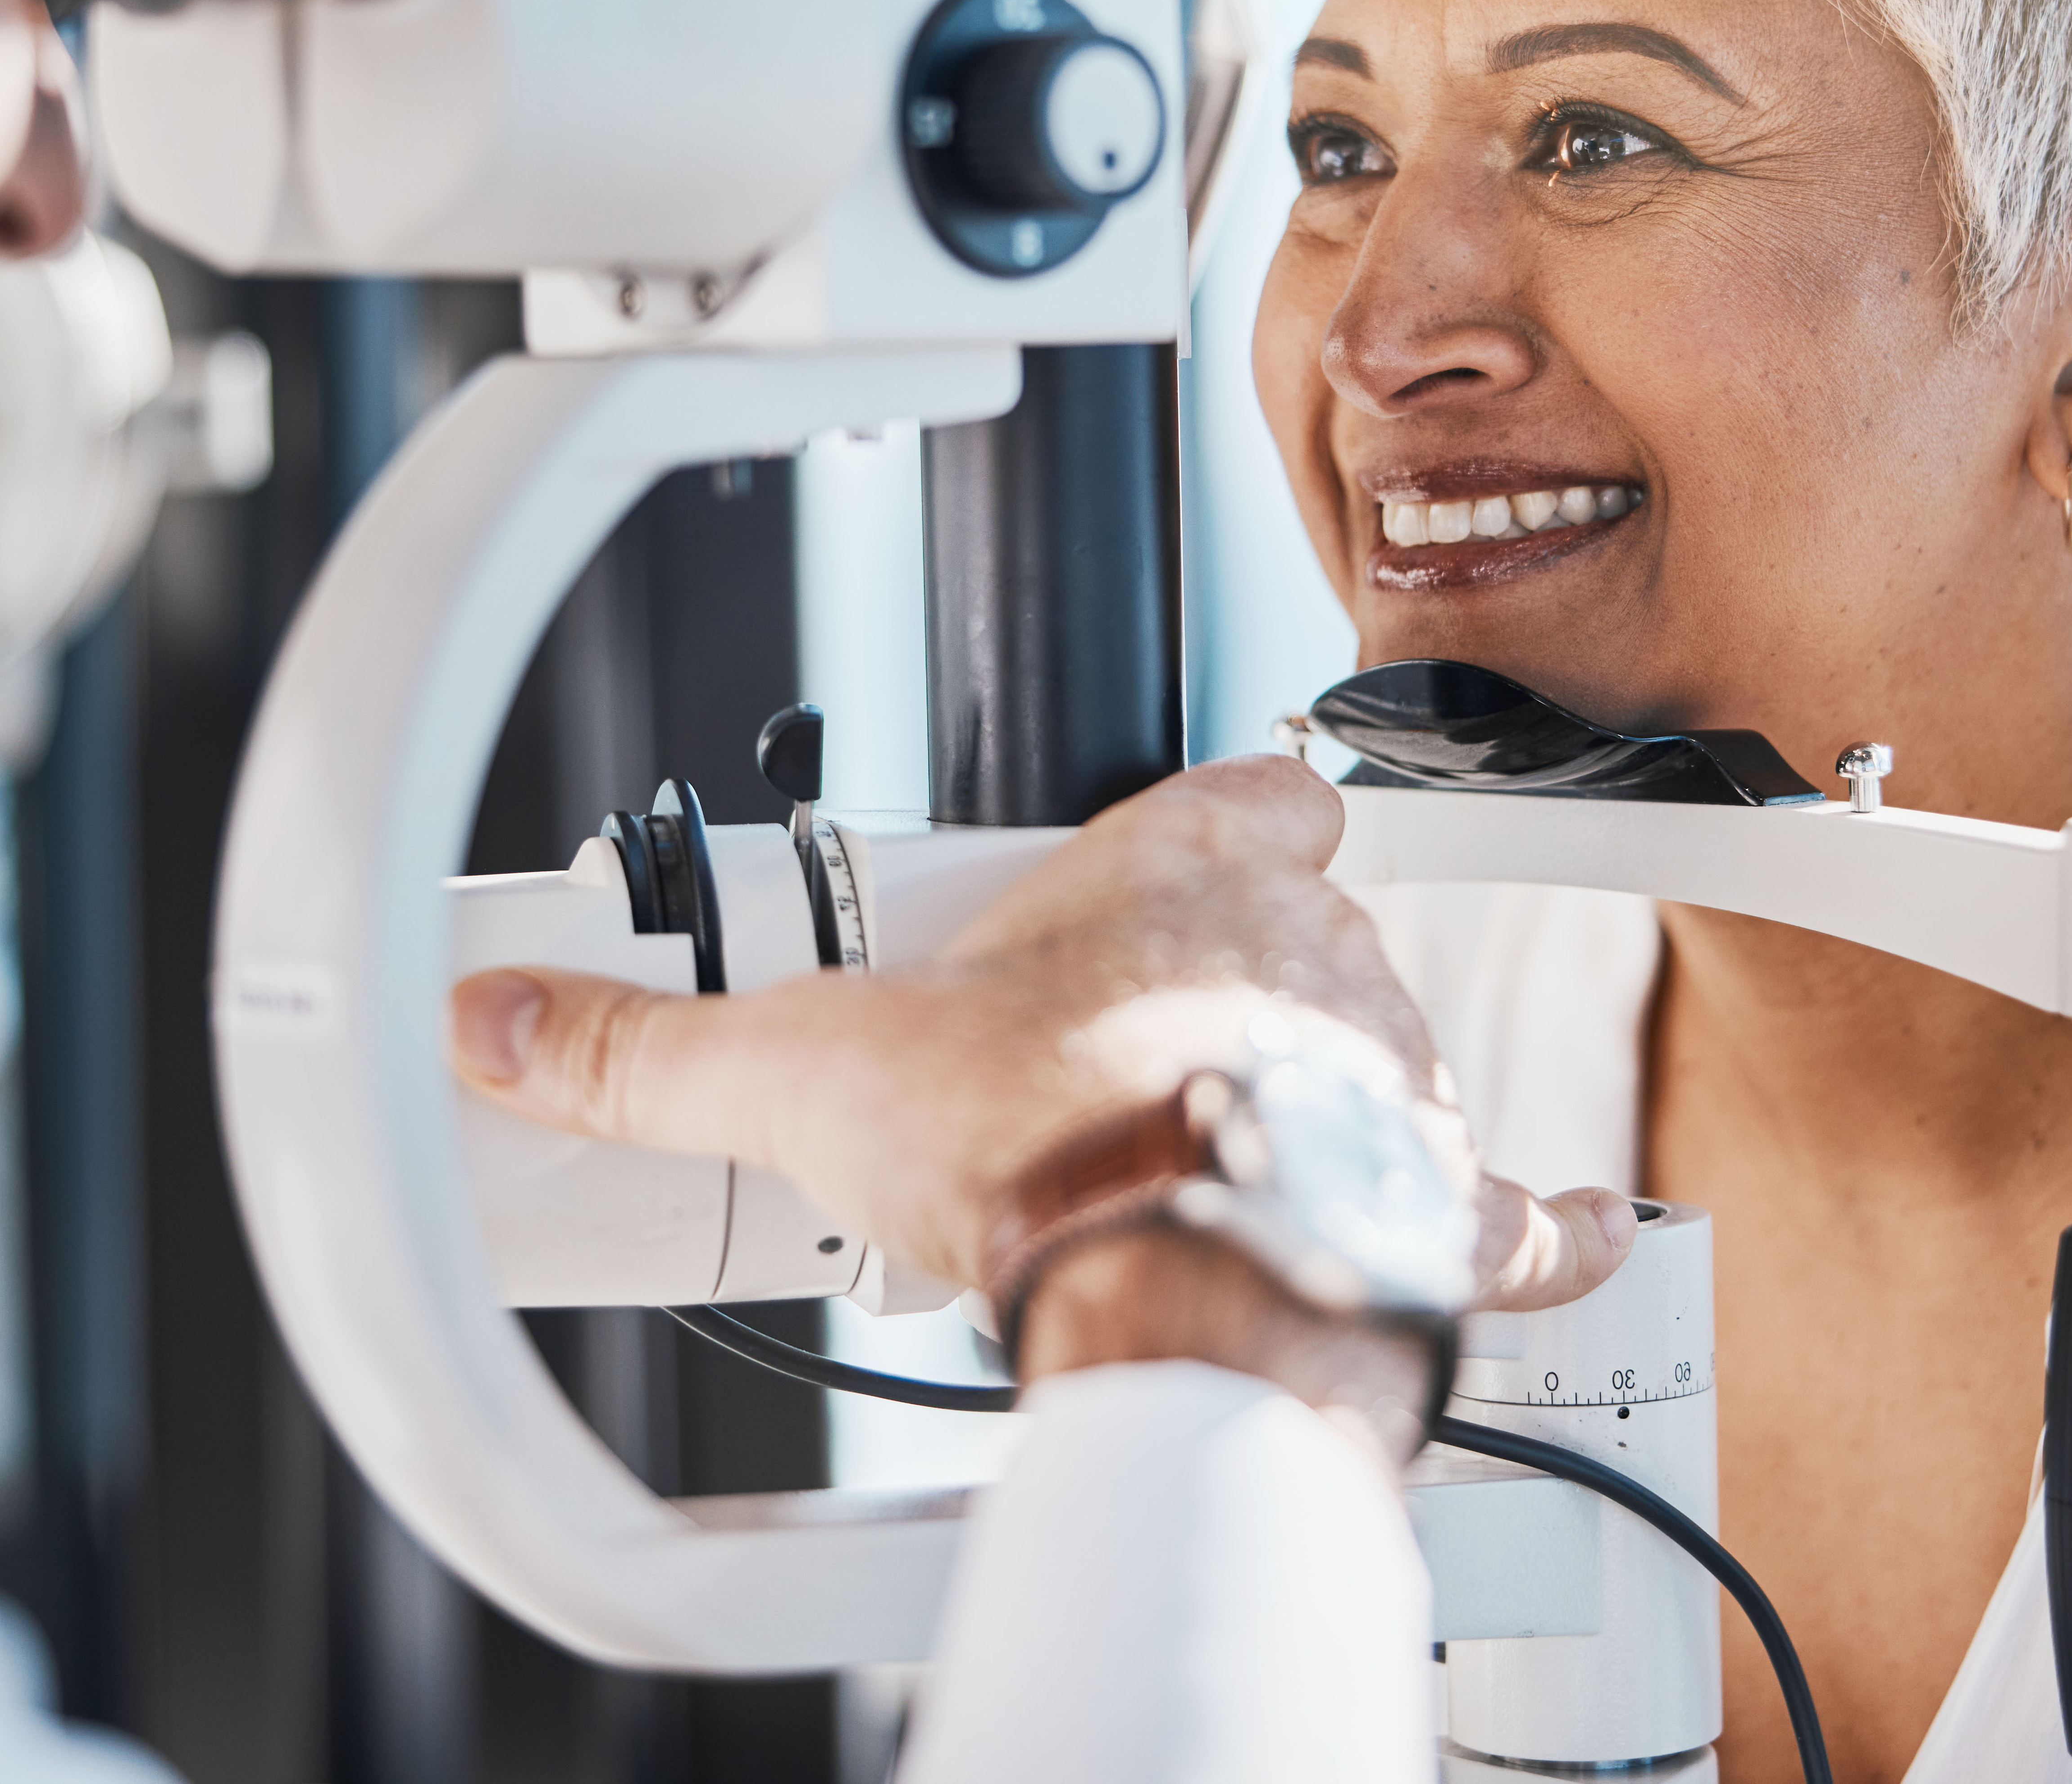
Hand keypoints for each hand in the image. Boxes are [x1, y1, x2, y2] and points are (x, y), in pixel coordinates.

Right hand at [446, 755, 1634, 1339]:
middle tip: (1148, 1067)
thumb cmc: (1019, 1146)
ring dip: (1343, 1103)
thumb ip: (644, 1047)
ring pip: (1397, 1058)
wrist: (1151, 1278)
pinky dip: (1540, 1226)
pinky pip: (1517, 1210)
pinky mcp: (1436, 1211)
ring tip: (1241, 1168)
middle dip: (1244, 994)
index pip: (1251, 794)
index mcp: (1179, 883)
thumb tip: (501, 1020)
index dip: (1230, 818)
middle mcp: (1304, 960)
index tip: (1198, 852)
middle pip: (1310, 937)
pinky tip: (1570, 1227)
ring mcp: (1387, 1083)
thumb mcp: (795, 1074)